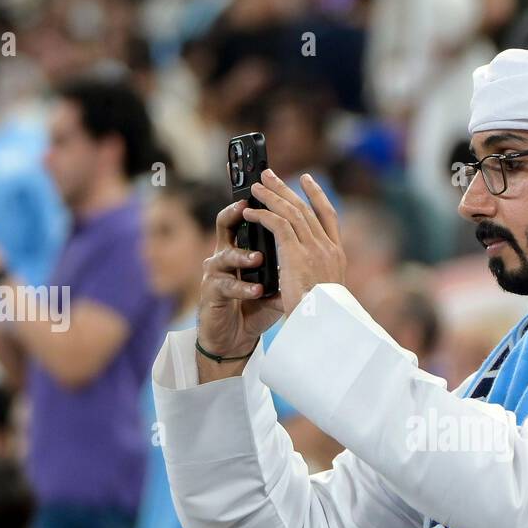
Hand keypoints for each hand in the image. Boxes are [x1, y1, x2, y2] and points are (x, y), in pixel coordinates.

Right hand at [196, 202, 286, 377]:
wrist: (234, 339)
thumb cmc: (254, 307)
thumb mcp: (277, 283)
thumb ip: (288, 265)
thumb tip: (315, 250)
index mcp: (241, 247)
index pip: (244, 216)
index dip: (253, 202)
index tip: (266, 188)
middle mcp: (225, 254)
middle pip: (226, 224)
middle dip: (238, 212)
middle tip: (249, 205)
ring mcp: (216, 273)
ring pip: (225, 255)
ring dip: (243, 255)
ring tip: (258, 258)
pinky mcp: (212, 293)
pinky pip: (227, 286)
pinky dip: (244, 288)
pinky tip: (258, 291)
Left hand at [241, 170, 344, 316]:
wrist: (322, 327)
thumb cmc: (321, 318)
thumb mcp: (323, 294)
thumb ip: (315, 278)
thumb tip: (303, 274)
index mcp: (336, 256)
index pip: (329, 217)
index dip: (317, 196)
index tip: (307, 181)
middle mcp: (328, 248)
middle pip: (306, 208)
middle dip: (287, 189)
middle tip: (270, 175)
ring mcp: (314, 249)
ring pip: (291, 212)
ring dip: (271, 196)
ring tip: (255, 186)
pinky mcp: (297, 253)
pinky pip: (278, 225)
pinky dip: (263, 215)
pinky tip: (249, 211)